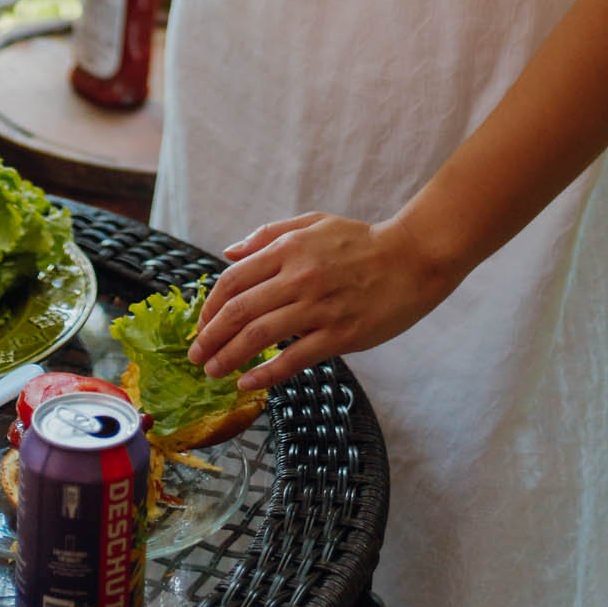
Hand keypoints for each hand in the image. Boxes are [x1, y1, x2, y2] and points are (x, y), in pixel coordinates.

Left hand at [188, 213, 457, 392]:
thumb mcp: (312, 223)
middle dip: (209, 338)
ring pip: (259, 337)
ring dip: (229, 358)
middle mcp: (298, 276)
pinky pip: (294, 359)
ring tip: (213, 373)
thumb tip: (228, 252)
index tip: (200, 326)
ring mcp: (319, 307)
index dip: (209, 307)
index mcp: (288, 249)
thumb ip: (267, 235)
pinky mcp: (340, 334)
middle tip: (196, 357)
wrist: (411, 258)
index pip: (232, 280)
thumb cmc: (360, 241)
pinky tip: (247, 383)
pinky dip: (266, 374)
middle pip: (239, 312)